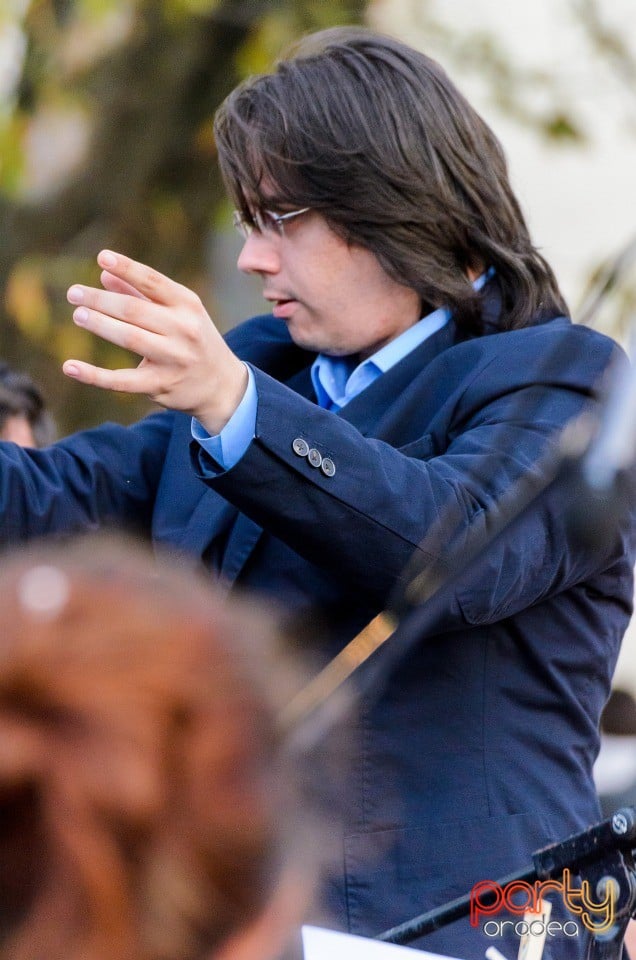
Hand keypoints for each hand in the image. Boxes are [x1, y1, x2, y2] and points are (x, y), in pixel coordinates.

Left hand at [64, 250, 247, 434]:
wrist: (222, 386)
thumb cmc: (194, 340)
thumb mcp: (179, 313)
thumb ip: (142, 294)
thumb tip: (104, 275)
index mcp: (188, 305)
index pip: (154, 281)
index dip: (127, 268)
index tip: (101, 257)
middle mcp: (183, 330)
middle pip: (135, 310)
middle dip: (101, 300)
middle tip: (74, 294)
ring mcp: (173, 359)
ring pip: (130, 338)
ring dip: (100, 324)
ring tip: (78, 314)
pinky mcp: (161, 385)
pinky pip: (121, 380)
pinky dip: (93, 374)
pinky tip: (70, 366)